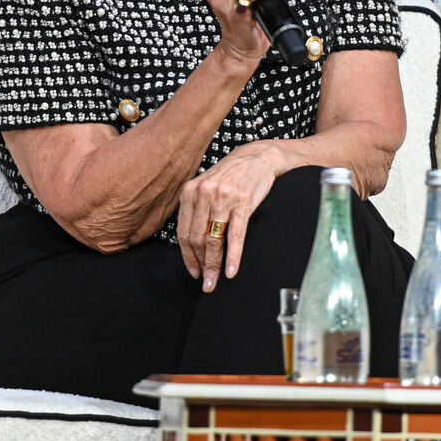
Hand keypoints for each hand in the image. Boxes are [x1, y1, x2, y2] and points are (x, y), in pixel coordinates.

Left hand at [177, 140, 290, 291]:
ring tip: (215, 282)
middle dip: (201, 265)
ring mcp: (222, 197)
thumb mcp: (206, 187)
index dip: (187, 256)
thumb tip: (192, 245)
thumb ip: (196, 209)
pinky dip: (233, 256)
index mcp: (190, 191)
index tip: (193, 272)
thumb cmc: (231, 175)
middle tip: (206, 283)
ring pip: (214, 239)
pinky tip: (232, 270)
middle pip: (197, 238)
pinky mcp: (242, 202)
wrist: (257, 157)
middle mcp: (203, 193)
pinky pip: (235, 235)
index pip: (183, 232)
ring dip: (214, 265)